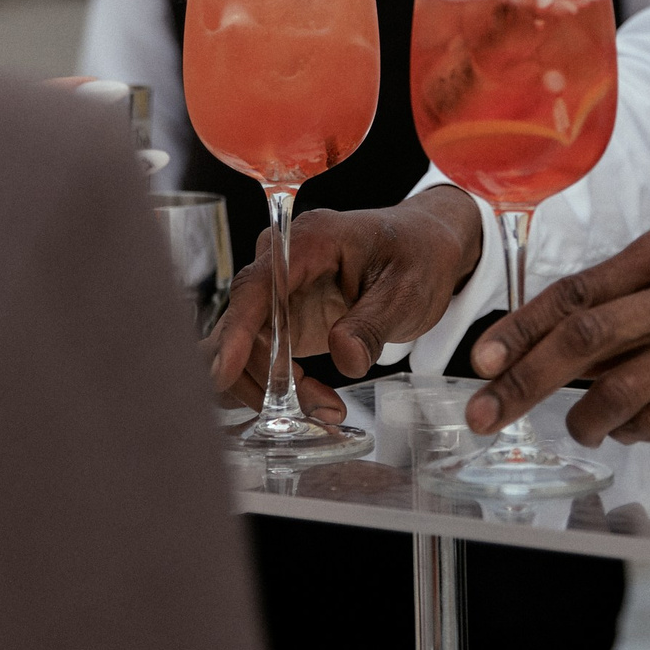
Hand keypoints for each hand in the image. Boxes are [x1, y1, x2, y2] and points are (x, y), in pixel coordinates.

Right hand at [206, 185, 484, 416]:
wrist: (425, 248)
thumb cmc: (417, 257)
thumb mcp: (408, 290)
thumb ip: (372, 324)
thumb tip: (345, 359)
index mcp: (310, 241)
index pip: (256, 286)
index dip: (236, 331)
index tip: (223, 373)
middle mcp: (280, 262)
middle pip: (240, 324)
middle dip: (267, 376)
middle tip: (323, 408)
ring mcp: (277, 292)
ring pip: (243, 348)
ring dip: (272, 387)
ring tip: (327, 408)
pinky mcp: (281, 318)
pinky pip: (259, 357)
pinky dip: (278, 386)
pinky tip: (316, 400)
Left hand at [463, 212, 649, 442]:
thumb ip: (639, 289)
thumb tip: (568, 337)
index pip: (575, 290)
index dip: (521, 328)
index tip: (480, 358)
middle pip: (585, 337)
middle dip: (524, 379)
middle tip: (486, 413)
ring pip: (624, 386)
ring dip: (583, 418)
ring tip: (575, 429)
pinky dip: (637, 429)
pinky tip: (630, 429)